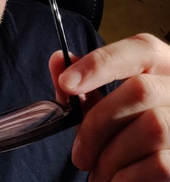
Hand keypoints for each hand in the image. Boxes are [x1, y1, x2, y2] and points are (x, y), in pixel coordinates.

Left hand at [49, 33, 169, 181]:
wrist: (155, 165)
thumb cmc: (129, 128)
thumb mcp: (107, 99)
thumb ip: (84, 81)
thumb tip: (58, 61)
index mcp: (161, 65)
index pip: (139, 49)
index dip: (100, 63)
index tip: (67, 83)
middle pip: (140, 89)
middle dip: (98, 123)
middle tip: (78, 153)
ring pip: (152, 128)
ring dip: (112, 155)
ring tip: (98, 170)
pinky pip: (160, 164)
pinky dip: (128, 176)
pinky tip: (118, 180)